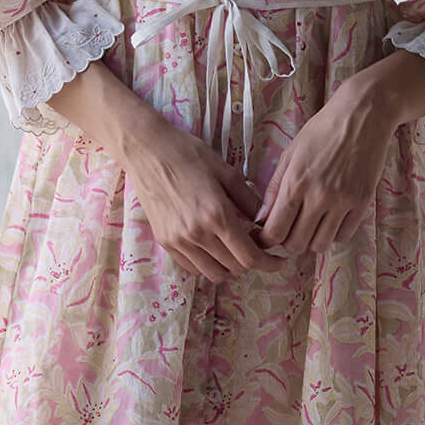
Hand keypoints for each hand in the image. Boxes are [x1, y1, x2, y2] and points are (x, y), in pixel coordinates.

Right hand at [45, 60, 265, 283]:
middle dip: (252, 263)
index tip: (278, 261)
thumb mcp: (226, 171)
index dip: (269, 263)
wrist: (146, 150)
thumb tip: (267, 220)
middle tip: (257, 248)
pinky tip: (213, 248)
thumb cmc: (188, 154)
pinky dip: (208, 264)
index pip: (250, 257)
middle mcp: (197, 234)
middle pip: (234, 268)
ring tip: (234, 250)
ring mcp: (178, 241)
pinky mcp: (164, 241)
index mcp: (217, 215)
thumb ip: (249, 200)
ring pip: (213, 274)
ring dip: (230, 267)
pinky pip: (192, 267)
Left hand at [253, 50, 424, 258]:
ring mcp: (343, 202)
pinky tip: (329, 221)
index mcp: (295, 183)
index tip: (267, 238)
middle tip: (289, 232)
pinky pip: (343, 236)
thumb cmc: (321, 131)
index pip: (274, 232)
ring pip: (320, 245)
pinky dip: (333, 234)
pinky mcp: (362, 203)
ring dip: (311, 242)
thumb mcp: (290, 154)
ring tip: (309, 228)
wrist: (362, 116)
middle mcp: (319, 196)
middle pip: (296, 244)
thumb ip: (274, 189)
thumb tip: (262, 219)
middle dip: (288, 243)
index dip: (266, 241)